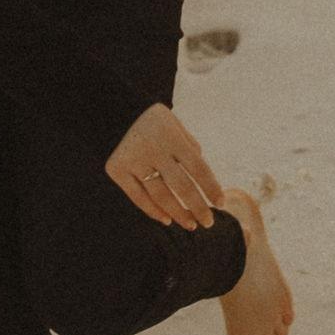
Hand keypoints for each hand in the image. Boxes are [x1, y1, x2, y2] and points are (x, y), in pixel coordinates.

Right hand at [106, 102, 224, 230]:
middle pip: (181, 186)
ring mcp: (134, 160)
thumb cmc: (153, 121)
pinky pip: (138, 197)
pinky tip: (167, 219)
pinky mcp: (117, 169)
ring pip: (160, 196)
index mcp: (171, 135)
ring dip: (178, 214)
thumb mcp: (175, 125)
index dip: (211, 187)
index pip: (198, 167)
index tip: (221, 203)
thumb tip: (203, 178)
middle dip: (198, 207)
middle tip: (208, 222)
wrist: (113, 110)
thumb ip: (190, 148)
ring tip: (190, 224)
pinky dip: (153, 211)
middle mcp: (153, 148)